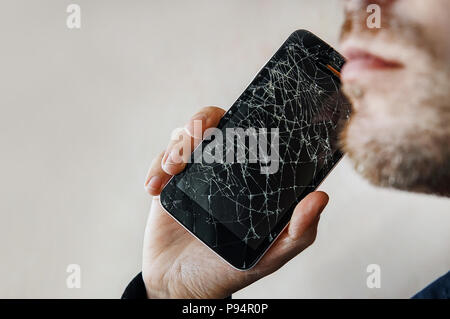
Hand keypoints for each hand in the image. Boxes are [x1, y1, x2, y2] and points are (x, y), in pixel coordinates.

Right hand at [142, 106, 328, 298]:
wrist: (182, 285)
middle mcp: (222, 170)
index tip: (238, 126)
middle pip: (213, 125)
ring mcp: (193, 175)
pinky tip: (154, 187)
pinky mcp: (167, 184)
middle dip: (202, 121)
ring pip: (183, 137)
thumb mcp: (269, 255)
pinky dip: (156, 167)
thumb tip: (320, 198)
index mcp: (249, 179)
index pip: (250, 135)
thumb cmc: (228, 268)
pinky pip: (160, 162)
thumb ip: (297, 233)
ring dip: (177, 145)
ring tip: (173, 169)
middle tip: (196, 135)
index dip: (245, 119)